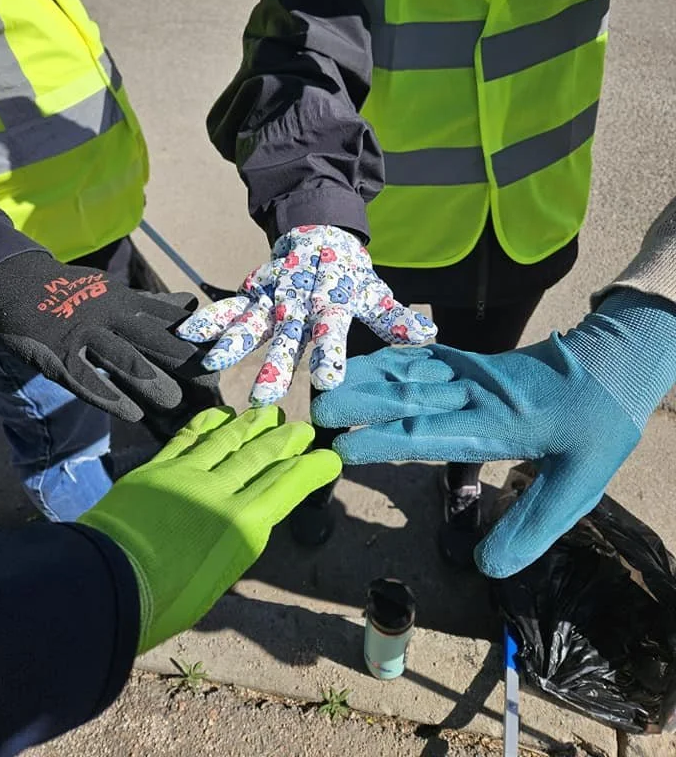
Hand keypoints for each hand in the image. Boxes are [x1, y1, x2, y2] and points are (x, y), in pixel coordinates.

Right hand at [0, 251, 212, 421]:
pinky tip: (132, 414)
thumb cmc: (77, 294)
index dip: (195, 340)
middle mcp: (110, 316)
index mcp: (127, 302)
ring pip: (123, 359)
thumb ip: (153, 305)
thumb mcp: (117, 293)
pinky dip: (110, 396)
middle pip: (153, 339)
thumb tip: (191, 304)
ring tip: (174, 402)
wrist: (19, 283)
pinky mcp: (60, 355)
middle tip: (209, 383)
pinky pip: (86, 379)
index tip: (220, 357)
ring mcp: (85, 335)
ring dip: (150, 380)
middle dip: (183, 360)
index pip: (168, 321)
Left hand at [78, 406, 341, 651]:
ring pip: (229, 440)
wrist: (107, 585)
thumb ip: (233, 543)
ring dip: (253, 425)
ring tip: (270, 413)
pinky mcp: (158, 468)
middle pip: (262, 457)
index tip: (328, 457)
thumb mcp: (217, 581)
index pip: (287, 486)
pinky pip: (190, 437)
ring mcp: (188, 475)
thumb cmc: (164, 604)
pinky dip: (209, 422)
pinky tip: (223, 414)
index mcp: (243, 528)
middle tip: (303, 428)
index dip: (312, 468)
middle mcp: (222, 493)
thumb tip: (237, 522)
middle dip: (287, 440)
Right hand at [177, 225, 435, 404]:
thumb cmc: (349, 274)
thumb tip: (429, 335)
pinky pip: (229, 306)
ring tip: (213, 363)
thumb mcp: (374, 292)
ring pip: (252, 319)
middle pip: (287, 333)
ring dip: (233, 340)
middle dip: (274, 363)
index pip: (331, 329)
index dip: (329, 353)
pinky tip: (187, 334)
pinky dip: (210, 318)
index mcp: (332, 301)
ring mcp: (273, 294)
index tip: (325, 381)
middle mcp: (299, 299)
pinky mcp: (253, 290)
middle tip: (265, 396)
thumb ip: (395, 317)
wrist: (319, 233)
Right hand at [312, 289, 675, 577]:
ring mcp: (470, 371)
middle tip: (314, 414)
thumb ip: (531, 526)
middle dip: (358, 402)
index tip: (344, 448)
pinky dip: (387, 360)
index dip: (384, 440)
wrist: (612, 365)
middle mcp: (474, 392)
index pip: (429, 431)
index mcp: (497, 423)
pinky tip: (364, 366)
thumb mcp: (577, 485)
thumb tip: (485, 569)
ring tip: (323, 386)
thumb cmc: (597, 428)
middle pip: (408, 395)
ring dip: (364, 377)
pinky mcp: (471, 361)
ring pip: (408, 370)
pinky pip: (421, 356)